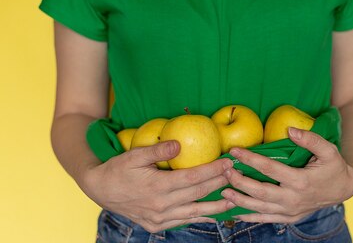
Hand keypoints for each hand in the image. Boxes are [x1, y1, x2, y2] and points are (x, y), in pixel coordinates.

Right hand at [80, 141, 235, 231]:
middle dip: (219, 184)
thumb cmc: (118, 169)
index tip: (228, 162)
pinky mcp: (156, 225)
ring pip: (194, 213)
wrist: (99, 190)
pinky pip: (182, 222)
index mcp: (157, 187)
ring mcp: (159, 218)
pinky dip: (198, 217)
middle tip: (236, 175)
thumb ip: (158, 150)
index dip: (213, 170)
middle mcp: (160, 205)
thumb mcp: (135, 155)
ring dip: (216, 207)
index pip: (193, 178)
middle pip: (198, 194)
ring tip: (234, 200)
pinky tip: (212, 214)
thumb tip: (180, 144)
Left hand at [220, 127, 352, 223]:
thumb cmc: (334, 166)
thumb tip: (290, 129)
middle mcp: (293, 198)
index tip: (235, 151)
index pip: (270, 169)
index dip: (250, 159)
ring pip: (260, 208)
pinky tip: (235, 212)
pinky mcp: (289, 217)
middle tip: (226, 172)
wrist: (343, 188)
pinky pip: (266, 219)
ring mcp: (291, 210)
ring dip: (240, 200)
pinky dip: (249, 217)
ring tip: (224, 191)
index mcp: (301, 181)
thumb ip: (310, 139)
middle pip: (260, 191)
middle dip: (240, 182)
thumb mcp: (328, 150)